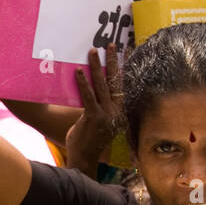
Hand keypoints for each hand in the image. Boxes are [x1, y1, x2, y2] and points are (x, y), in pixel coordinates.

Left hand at [66, 45, 123, 165]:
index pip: (123, 84)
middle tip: (111, 44)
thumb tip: (93, 91)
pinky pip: (88, 96)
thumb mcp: (99, 122)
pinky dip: (83, 83)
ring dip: (96, 67)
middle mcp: (117, 111)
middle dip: (113, 60)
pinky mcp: (94, 118)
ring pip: (102, 85)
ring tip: (92, 52)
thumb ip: (99, 107)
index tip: (126, 50)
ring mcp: (107, 114)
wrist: (85, 159)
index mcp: (121, 110)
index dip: (124, 66)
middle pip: (115, 80)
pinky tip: (79, 71)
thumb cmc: (89, 140)